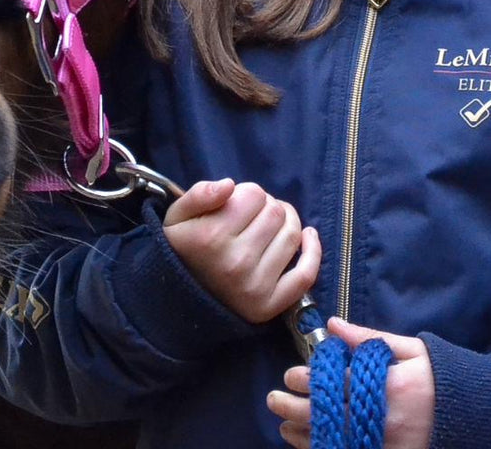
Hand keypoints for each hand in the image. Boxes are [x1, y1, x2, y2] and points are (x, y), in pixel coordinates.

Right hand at [162, 179, 320, 323]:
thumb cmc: (182, 251)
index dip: (248, 193)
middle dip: (267, 206)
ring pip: (292, 235)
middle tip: (254, 215)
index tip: (237, 203)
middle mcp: (235, 263)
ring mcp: (254, 287)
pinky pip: (304, 275)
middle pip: (276, 212)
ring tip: (273, 224)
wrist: (177, 302)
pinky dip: (313, 252)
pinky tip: (308, 236)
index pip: (254, 194)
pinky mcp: (268, 306)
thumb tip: (229, 185)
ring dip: (288, 222)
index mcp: (210, 238)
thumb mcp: (176, 217)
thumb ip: (198, 194)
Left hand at [266, 317, 435, 448]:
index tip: (292, 374)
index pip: (339, 384)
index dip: (310, 380)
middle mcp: (383, 419)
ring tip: (283, 426)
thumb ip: (368, 338)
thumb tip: (332, 324)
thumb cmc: (437, 377)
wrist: (470, 414)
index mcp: (389, 385)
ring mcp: (384, 445)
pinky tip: (308, 444)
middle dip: (295, 408)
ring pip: (332, 443)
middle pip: (328, 416)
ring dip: (302, 435)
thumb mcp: (410, 349)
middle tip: (275, 399)